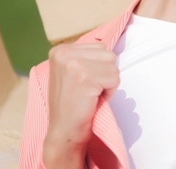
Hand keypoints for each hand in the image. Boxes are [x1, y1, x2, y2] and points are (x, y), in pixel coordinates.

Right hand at [43, 43, 119, 167]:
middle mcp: (64, 53)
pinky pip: (114, 79)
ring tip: (90, 94)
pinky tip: (93, 100)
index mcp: (60, 50)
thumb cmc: (73, 102)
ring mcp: (73, 65)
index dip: (99, 68)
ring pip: (113, 66)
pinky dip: (109, 92)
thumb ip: (86, 56)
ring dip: (108, 83)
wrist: (63, 130)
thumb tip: (110, 44)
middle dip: (105, 73)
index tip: (82, 83)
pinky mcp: (85, 78)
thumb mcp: (72, 71)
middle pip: (109, 54)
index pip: (100, 47)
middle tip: (88, 90)